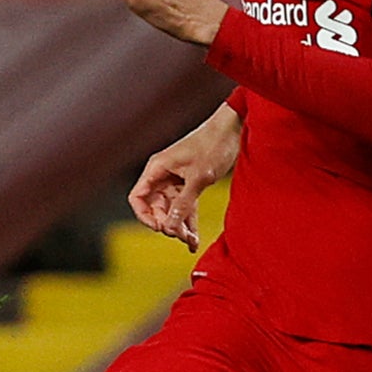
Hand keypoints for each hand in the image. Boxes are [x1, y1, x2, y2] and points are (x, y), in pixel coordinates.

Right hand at [130, 105, 243, 249]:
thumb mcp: (198, 178)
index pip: (138, 198)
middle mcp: (162, 175)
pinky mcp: (189, 184)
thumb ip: (183, 203)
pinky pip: (185, 207)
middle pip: (155, 208)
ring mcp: (175, 181)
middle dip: (167, 224)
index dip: (145, 216)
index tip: (160, 227)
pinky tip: (194, 238)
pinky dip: (189, 222)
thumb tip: (170, 227)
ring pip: (171, 210)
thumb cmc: (213, 145)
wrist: (233, 130)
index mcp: (157, 168)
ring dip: (180, 226)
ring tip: (191, 242)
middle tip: (182, 236)